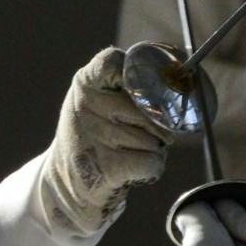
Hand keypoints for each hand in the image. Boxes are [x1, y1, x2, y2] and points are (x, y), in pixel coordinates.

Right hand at [39, 47, 170, 234]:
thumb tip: (179, 80)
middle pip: (150, 106)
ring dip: (153, 147)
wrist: (65, 184)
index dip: (135, 73)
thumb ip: (127, 87)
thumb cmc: (95, 135)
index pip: (113, 61)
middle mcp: (87, 106)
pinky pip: (153, 161)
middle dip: (156, 122)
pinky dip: (152, 167)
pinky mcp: (107, 168)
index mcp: (85, 84)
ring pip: (156, 136)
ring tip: (129, 151)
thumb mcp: (97, 102)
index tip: (142, 87)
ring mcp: (97, 137)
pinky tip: (134, 168)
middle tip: (142, 132)